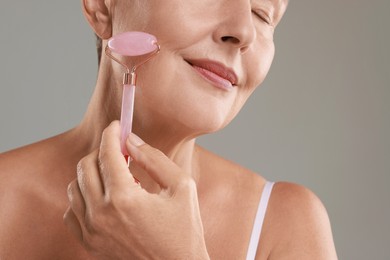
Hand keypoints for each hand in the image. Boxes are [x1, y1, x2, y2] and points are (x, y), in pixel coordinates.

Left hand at [63, 121, 209, 259]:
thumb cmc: (185, 230)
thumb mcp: (181, 187)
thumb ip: (154, 159)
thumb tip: (132, 140)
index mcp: (125, 198)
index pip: (107, 154)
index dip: (111, 134)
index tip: (116, 125)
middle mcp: (101, 215)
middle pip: (85, 167)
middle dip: (101, 151)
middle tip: (119, 150)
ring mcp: (92, 232)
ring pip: (74, 187)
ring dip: (91, 173)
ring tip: (115, 175)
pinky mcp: (90, 244)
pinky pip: (72, 211)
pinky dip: (82, 197)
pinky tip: (103, 197)